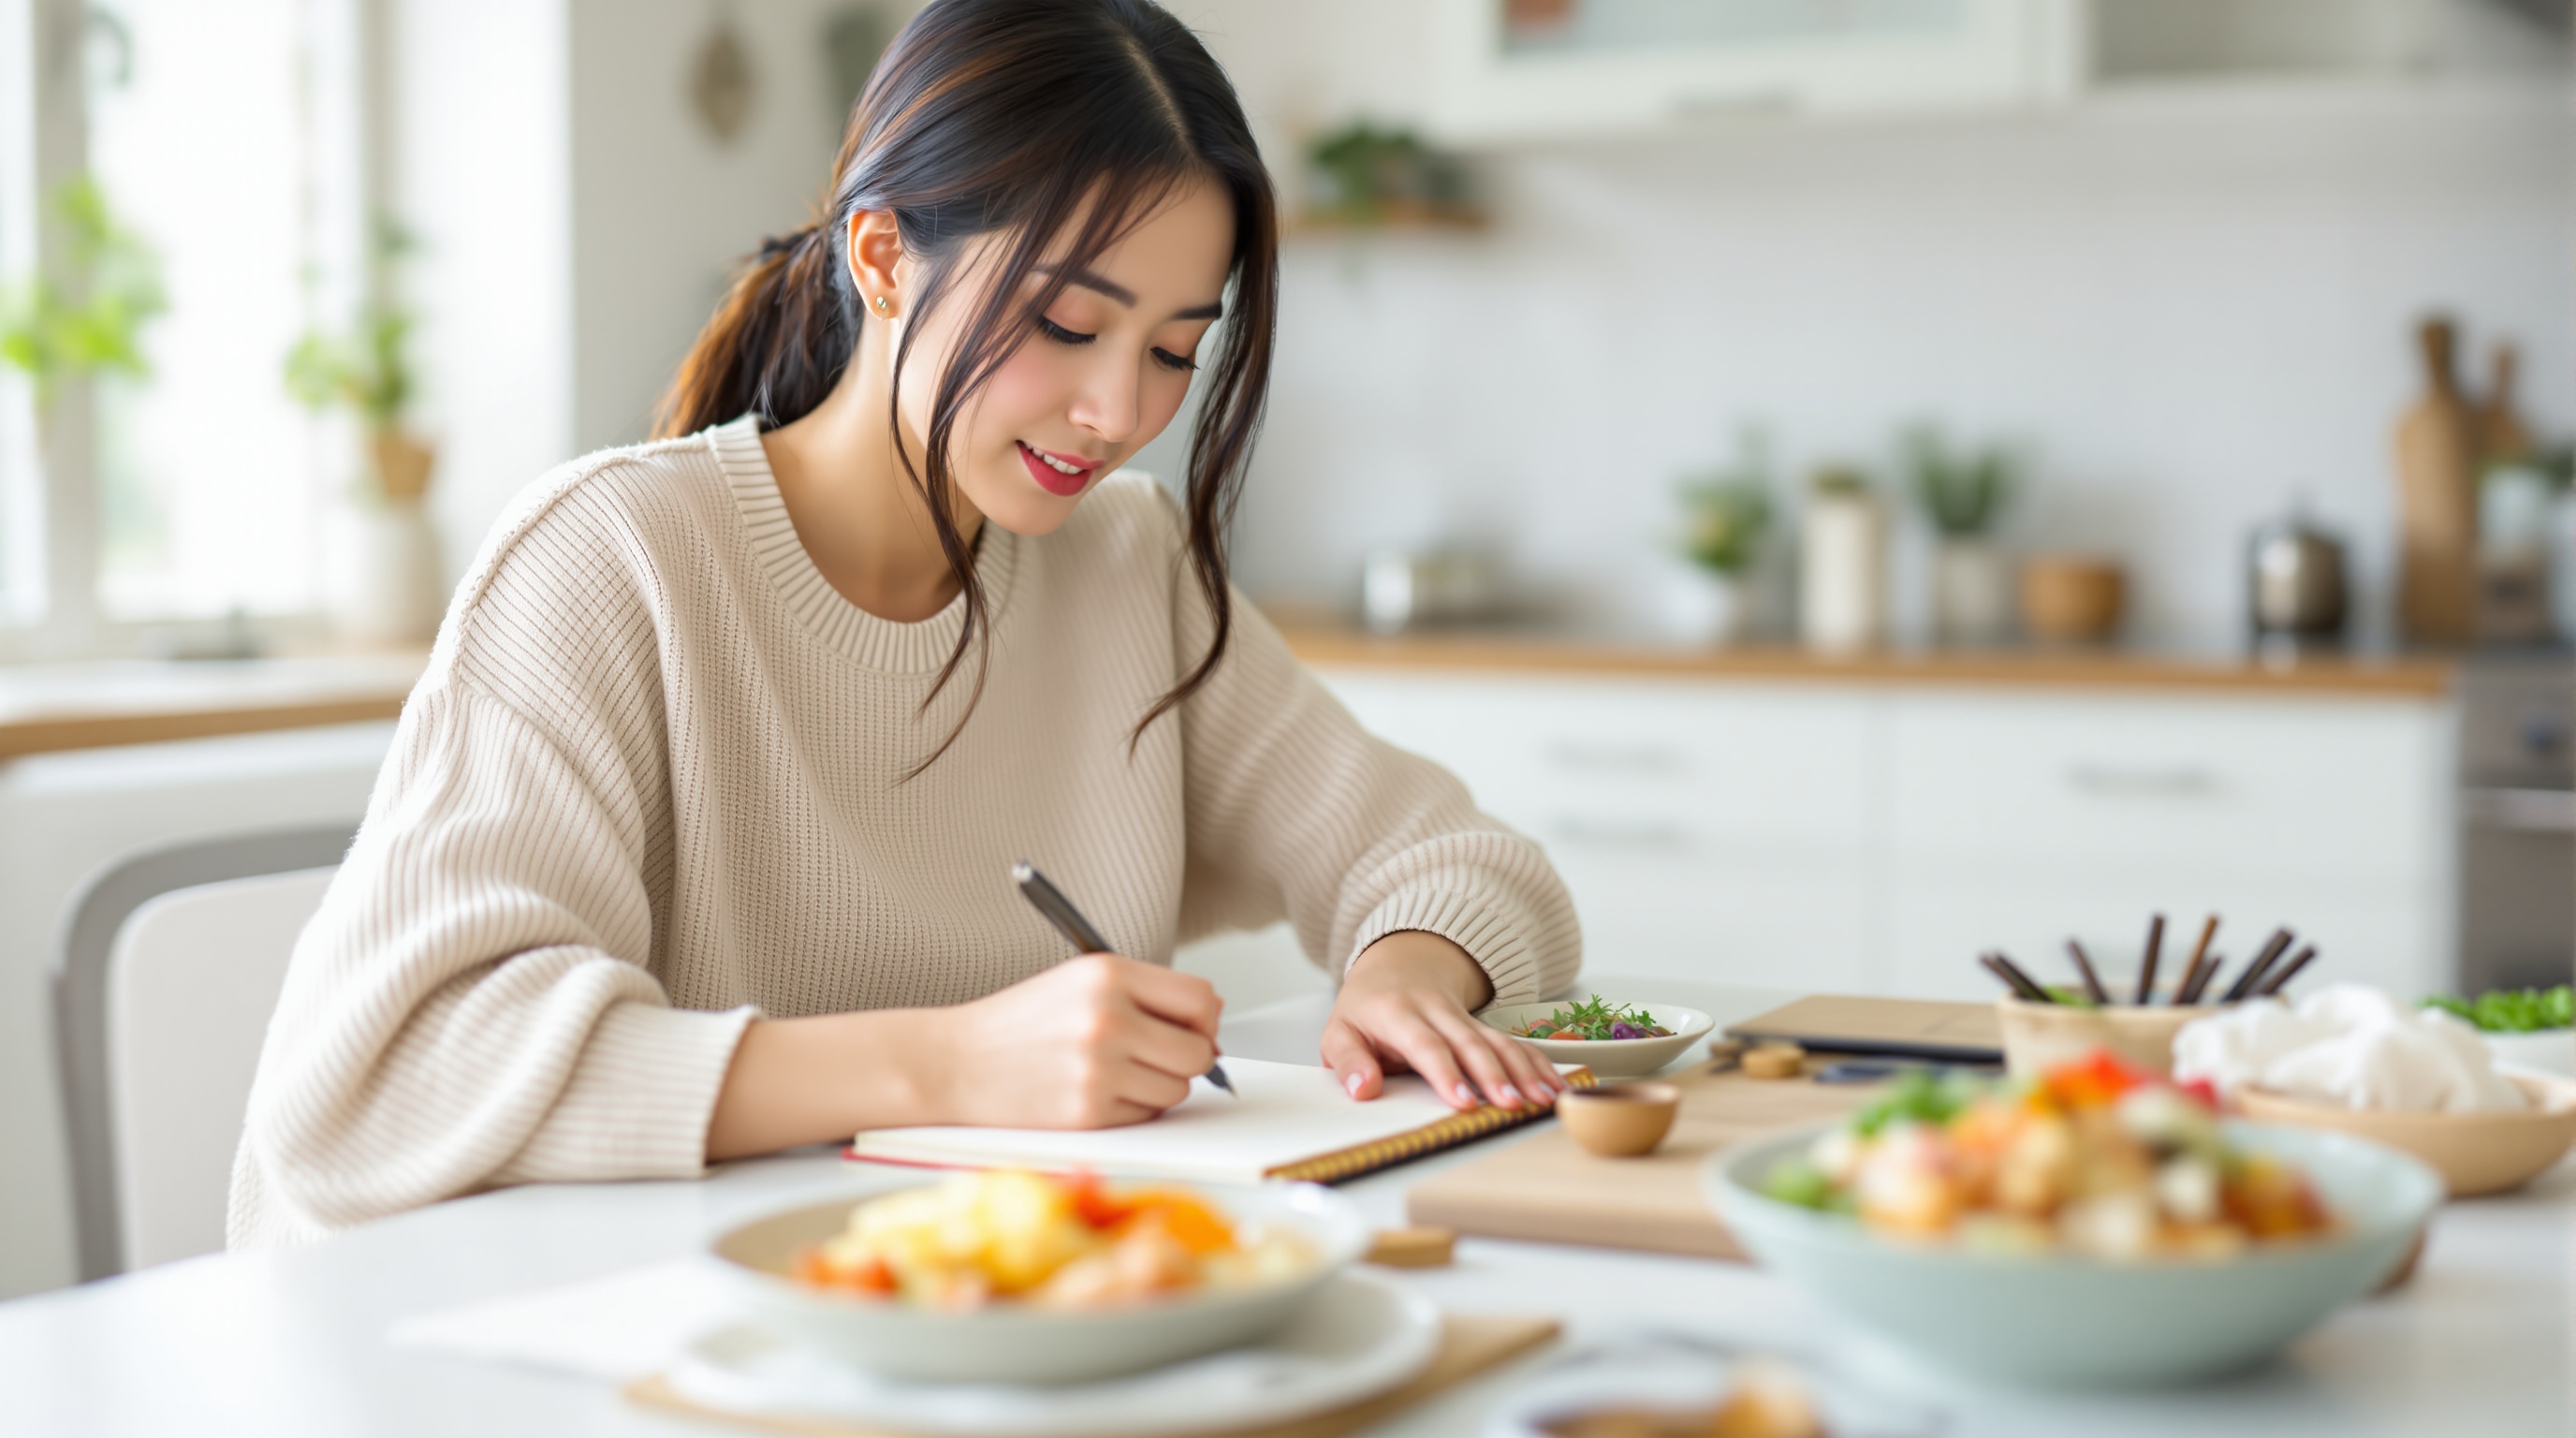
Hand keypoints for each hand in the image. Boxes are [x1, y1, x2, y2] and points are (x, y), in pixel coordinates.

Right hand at [705, 953, 1220, 1159]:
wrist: (954, 1063)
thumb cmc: (1019, 1024)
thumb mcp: (1080, 983)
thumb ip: (1144, 993)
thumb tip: (1212, 1015)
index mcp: (1108, 974)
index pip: (1200, 999)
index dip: (1206, 1019)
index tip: (1194, 1027)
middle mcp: (1107, 1018)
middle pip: (1198, 1051)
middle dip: (1188, 1059)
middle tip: (1158, 1058)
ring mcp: (1098, 1068)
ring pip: (1176, 1089)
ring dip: (1158, 1087)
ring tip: (1116, 1073)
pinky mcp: (1089, 1112)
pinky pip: (1145, 1116)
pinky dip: (1132, 1110)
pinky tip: (1096, 1094)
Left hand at [1321, 931, 1567, 1111]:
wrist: (1398, 964)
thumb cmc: (1366, 1007)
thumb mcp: (1339, 1031)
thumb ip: (1348, 1061)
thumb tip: (1363, 1090)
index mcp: (1398, 1013)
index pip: (1426, 1045)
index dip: (1446, 1073)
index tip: (1462, 1102)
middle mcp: (1436, 1012)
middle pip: (1471, 1043)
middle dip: (1495, 1076)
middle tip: (1512, 1105)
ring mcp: (1464, 1018)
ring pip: (1499, 1042)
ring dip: (1524, 1071)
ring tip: (1543, 1100)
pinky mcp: (1483, 1027)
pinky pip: (1514, 1043)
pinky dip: (1538, 1064)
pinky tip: (1555, 1087)